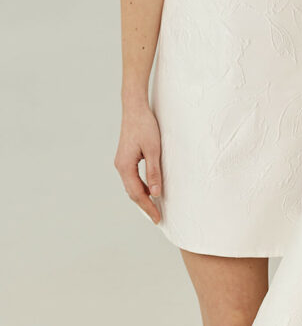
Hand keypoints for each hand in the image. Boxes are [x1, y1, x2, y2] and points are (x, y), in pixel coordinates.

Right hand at [114, 100, 162, 223]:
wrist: (134, 108)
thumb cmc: (144, 126)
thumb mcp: (153, 149)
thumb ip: (154, 172)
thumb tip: (156, 193)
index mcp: (125, 166)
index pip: (137, 193)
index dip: (148, 207)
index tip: (157, 218)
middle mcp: (120, 166)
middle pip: (132, 192)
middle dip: (145, 205)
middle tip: (157, 217)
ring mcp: (121, 162)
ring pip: (131, 185)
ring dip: (142, 196)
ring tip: (155, 206)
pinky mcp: (125, 157)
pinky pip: (132, 177)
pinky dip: (140, 186)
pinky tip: (150, 188)